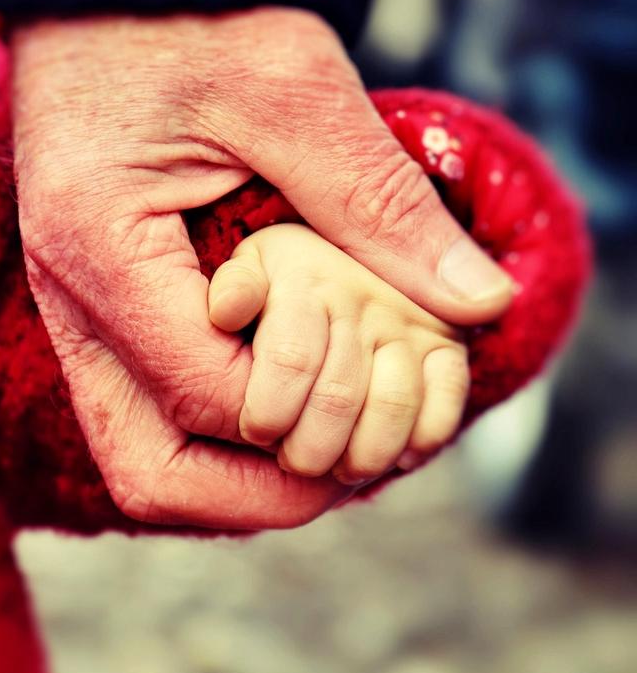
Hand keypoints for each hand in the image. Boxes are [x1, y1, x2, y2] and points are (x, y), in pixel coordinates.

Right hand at [13, 9, 510, 528]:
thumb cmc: (182, 22)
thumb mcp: (290, 88)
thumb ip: (377, 201)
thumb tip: (474, 301)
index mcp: (99, 249)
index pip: (208, 396)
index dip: (306, 413)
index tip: (384, 384)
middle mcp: (66, 300)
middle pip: (150, 472)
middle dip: (260, 496)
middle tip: (349, 467)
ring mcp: (68, 311)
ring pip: (140, 456)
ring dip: (235, 479)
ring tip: (324, 440)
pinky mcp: (88, 307)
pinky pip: (142, 412)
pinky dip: (215, 434)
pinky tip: (280, 396)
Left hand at [209, 223, 469, 483]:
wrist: (324, 204)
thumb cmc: (256, 239)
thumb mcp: (239, 250)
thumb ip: (236, 278)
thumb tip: (225, 315)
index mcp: (304, 268)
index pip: (291, 359)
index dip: (268, 411)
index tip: (254, 433)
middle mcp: (362, 289)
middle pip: (338, 395)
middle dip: (308, 448)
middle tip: (289, 462)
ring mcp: (409, 312)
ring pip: (395, 403)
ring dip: (362, 454)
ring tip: (333, 468)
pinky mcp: (444, 331)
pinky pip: (447, 390)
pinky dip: (424, 433)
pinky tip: (391, 456)